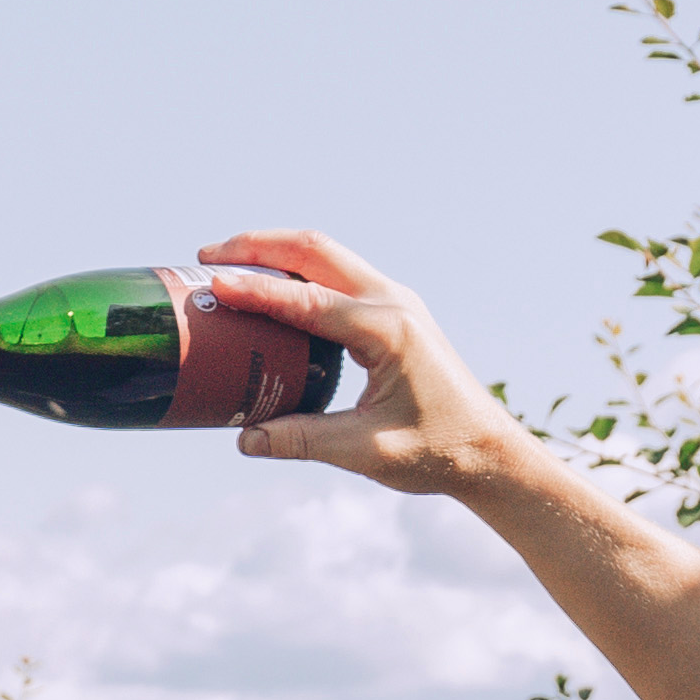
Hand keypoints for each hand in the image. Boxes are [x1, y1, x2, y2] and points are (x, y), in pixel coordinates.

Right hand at [188, 233, 527, 499]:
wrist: (491, 452)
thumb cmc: (440, 451)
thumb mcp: (366, 452)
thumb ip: (303, 441)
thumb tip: (244, 439)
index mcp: (388, 330)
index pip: (307, 301)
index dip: (256, 292)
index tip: (212, 285)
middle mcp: (394, 304)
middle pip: (316, 250)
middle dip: (259, 246)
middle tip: (208, 258)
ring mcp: (397, 303)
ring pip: (327, 256)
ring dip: (277, 253)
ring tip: (229, 265)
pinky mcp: (394, 314)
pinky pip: (339, 277)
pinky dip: (299, 274)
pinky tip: (271, 291)